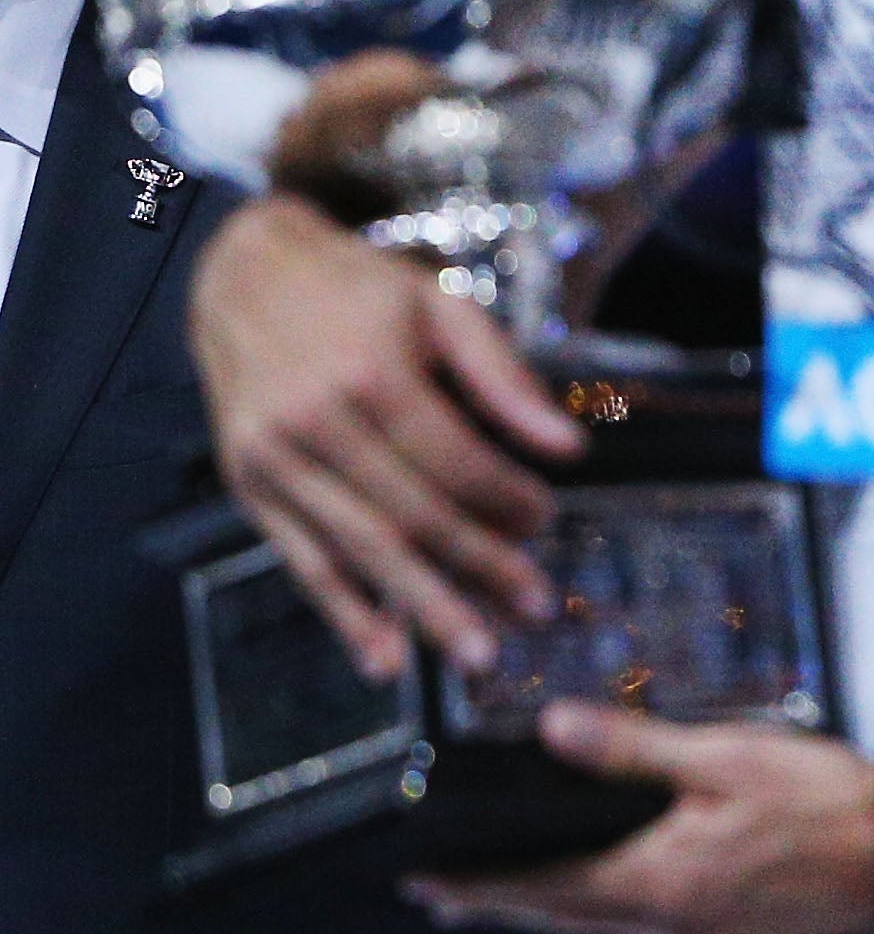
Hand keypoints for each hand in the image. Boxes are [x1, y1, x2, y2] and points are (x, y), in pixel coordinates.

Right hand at [189, 193, 578, 678]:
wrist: (244, 275)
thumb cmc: (359, 292)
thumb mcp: (442, 308)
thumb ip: (505, 379)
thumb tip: (568, 449)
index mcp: (371, 376)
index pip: (454, 462)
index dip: (506, 499)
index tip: (547, 521)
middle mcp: (315, 424)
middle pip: (412, 516)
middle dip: (480, 570)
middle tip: (535, 609)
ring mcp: (274, 461)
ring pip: (361, 550)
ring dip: (423, 608)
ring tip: (477, 654)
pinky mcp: (249, 486)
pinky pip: (302, 560)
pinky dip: (344, 613)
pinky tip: (383, 657)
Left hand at [405, 700, 873, 933]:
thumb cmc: (835, 805)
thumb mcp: (729, 756)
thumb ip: (636, 746)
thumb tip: (555, 729)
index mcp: (660, 881)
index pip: (544, 889)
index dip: (480, 889)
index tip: (424, 888)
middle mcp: (673, 924)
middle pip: (564, 919)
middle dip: (501, 905)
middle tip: (443, 898)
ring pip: (606, 928)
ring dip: (554, 911)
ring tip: (511, 895)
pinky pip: (651, 929)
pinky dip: (611, 912)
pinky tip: (614, 891)